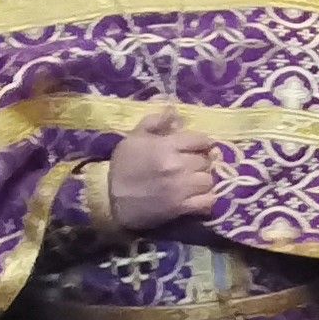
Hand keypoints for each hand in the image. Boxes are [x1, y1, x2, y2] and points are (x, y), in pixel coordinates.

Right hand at [107, 106, 219, 229]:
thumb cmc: (123, 165)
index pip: (200, 139)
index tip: (199, 146)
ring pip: (209, 180)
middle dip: (201, 160)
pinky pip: (207, 201)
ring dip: (203, 179)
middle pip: (205, 160)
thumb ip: (156, 122)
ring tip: (194, 179)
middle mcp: (176, 166)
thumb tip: (176, 111)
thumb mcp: (134, 137)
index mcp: (166, 146)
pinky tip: (199, 195)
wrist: (110, 199)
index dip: (202, 142)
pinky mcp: (180, 207)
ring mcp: (180, 188)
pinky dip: (207, 198)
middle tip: (193, 164)